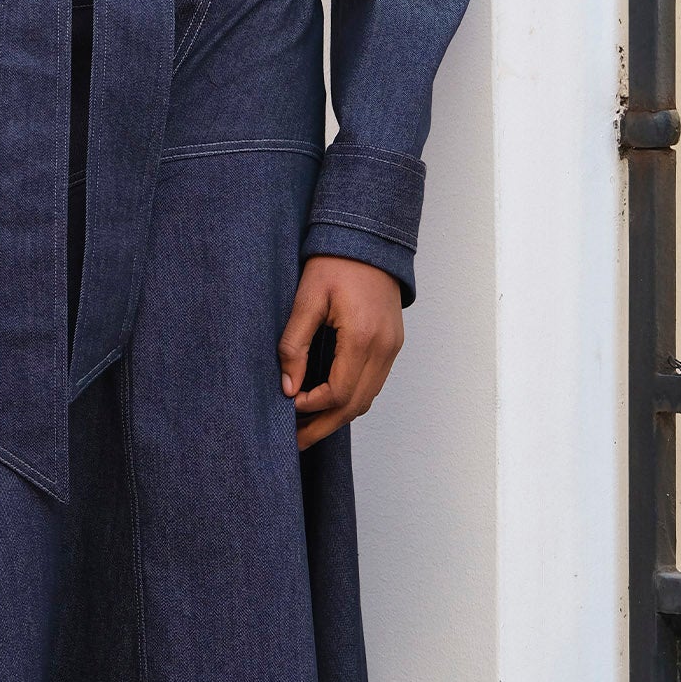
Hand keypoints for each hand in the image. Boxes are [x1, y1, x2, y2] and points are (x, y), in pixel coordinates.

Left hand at [278, 255, 403, 451]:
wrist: (370, 240)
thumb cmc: (336, 263)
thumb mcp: (307, 298)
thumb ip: (295, 344)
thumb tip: (288, 387)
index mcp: (363, 338)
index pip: (339, 393)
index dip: (312, 408)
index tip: (288, 407)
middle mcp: (384, 348)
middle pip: (356, 405)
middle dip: (324, 426)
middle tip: (295, 441)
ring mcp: (392, 348)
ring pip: (367, 398)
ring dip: (338, 416)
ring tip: (308, 426)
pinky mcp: (392, 344)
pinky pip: (374, 383)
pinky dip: (352, 398)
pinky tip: (328, 401)